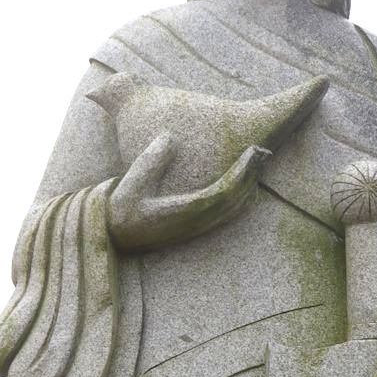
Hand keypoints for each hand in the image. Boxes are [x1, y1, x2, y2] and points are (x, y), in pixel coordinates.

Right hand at [107, 132, 269, 252]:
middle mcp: (195, 222)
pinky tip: (245, 178)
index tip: (252, 153)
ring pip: (235, 208)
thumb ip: (148, 164)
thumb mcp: (129, 186)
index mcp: (183, 213)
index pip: (222, 193)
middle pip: (235, 200)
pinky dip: (240, 194)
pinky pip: (227, 211)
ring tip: (257, 159)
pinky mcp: (197, 225)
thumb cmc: (120, 211)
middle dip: (251, 175)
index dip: (241, 174)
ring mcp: (198, 226)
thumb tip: (168, 139)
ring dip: (248, 184)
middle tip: (263, 150)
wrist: (113, 237)